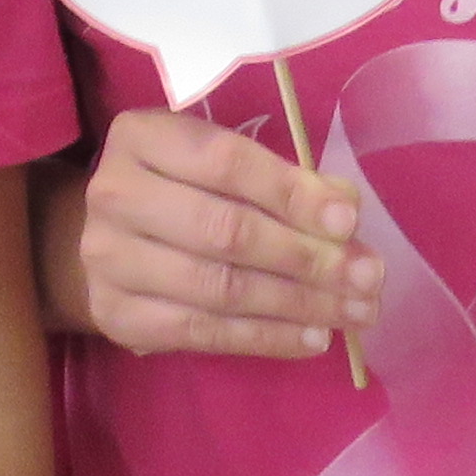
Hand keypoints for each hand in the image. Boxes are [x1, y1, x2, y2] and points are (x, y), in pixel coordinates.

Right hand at [69, 108, 381, 359]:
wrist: (108, 241)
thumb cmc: (179, 189)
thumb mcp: (220, 164)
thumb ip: (281, 179)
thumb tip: (344, 208)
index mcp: (141, 137)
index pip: (227, 163)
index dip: (293, 192)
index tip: (349, 219)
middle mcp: (115, 194)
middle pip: (226, 232)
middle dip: (308, 258)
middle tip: (368, 277)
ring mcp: (108, 259)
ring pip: (220, 288)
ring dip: (298, 304)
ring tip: (354, 311)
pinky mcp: (116, 315)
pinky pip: (204, 332)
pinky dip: (266, 338)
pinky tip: (312, 338)